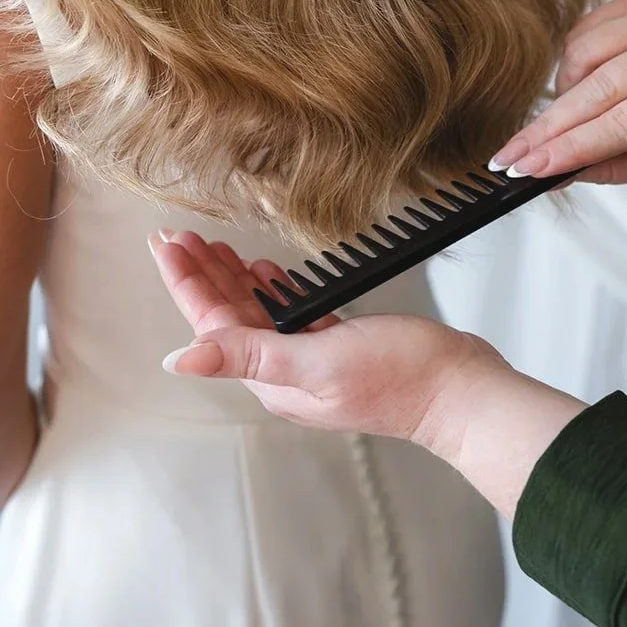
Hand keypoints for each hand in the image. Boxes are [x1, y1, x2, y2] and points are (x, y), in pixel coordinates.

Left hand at [150, 230, 504, 443]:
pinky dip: (272, 289)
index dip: (186, 281)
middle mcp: (285, 372)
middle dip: (200, 274)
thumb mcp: (319, 361)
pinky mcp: (337, 347)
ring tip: (209, 245)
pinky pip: (291, 315)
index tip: (165, 243)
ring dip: (230, 277)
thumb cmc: (402, 378)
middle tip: (177, 234)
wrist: (460, 391)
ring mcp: (311, 360)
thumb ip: (249, 355)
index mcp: (273, 378)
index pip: (213, 324)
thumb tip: (180, 361)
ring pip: (256, 312)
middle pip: (228, 316)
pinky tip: (263, 271)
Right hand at [491, 0, 626, 183]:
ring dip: (564, 97)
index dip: (571, 147)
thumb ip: (617, 167)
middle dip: (546, 129)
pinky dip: (572, 68)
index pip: (622, 124)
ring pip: (579, 58)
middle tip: (508, 158)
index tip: (527, 168)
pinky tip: (587, 84)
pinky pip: (579, 35)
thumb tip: (557, 175)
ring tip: (576, 119)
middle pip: (595, 90)